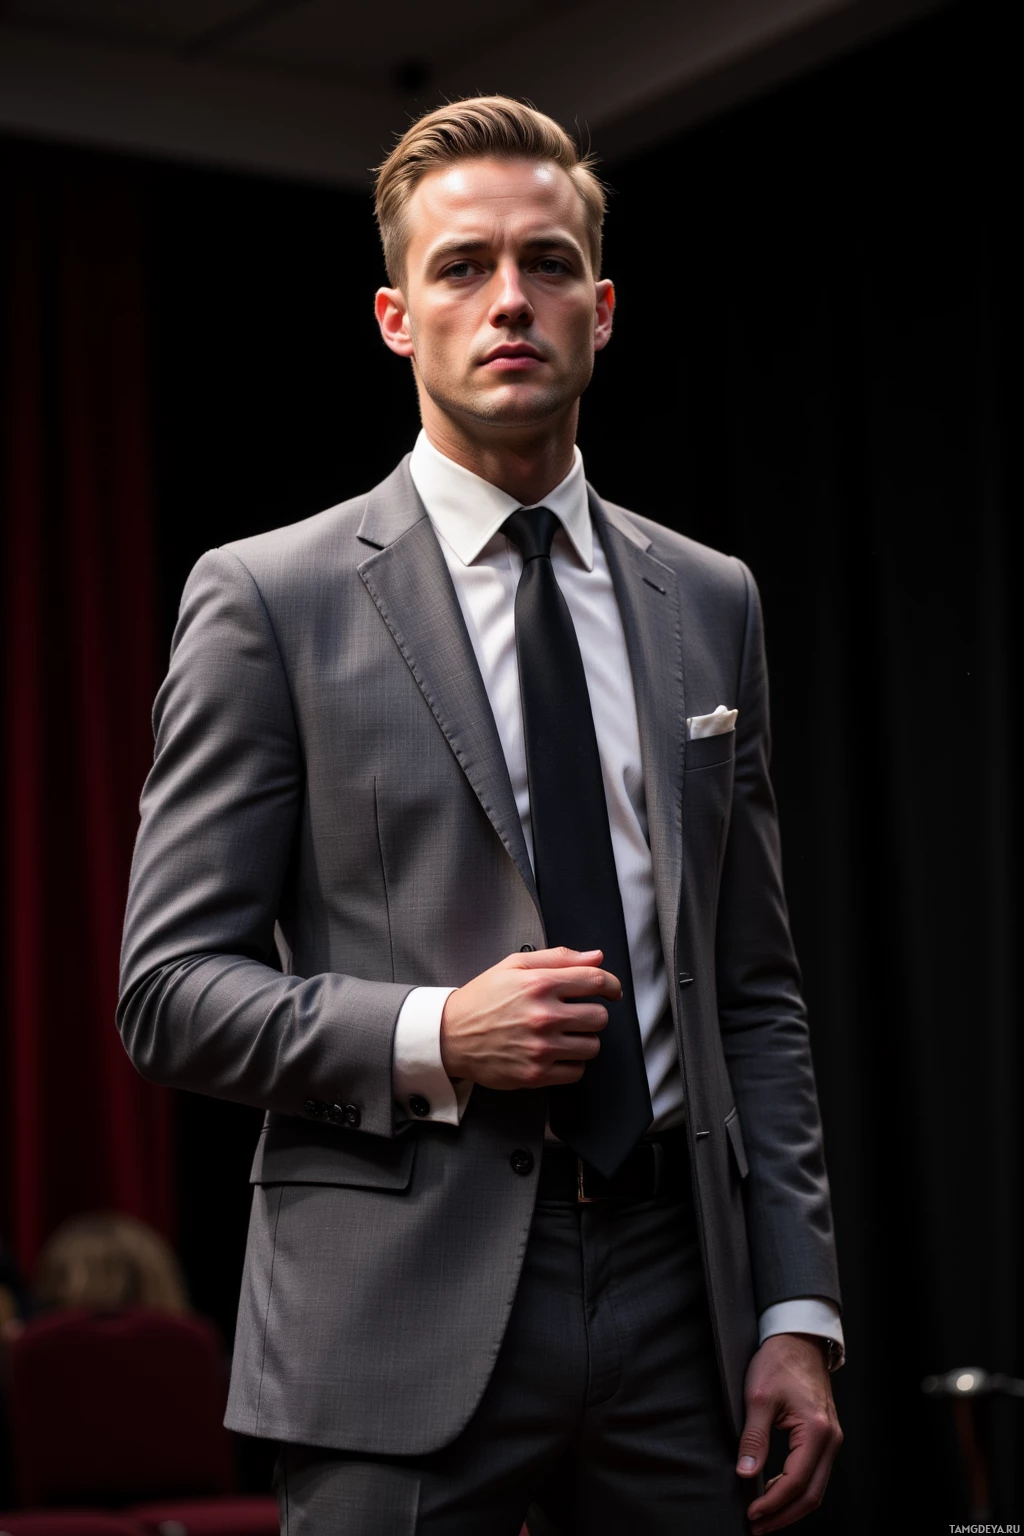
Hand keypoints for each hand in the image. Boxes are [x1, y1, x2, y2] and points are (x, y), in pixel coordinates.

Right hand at [440, 946, 617, 1089]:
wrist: (451, 1036)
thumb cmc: (483, 999)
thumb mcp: (514, 965)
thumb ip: (558, 958)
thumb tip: (596, 957)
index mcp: (539, 984)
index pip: (596, 981)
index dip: (611, 984)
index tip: (611, 990)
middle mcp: (543, 1016)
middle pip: (599, 1016)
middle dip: (591, 1013)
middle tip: (574, 1014)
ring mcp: (541, 1048)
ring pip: (592, 1046)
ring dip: (583, 1040)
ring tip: (563, 1034)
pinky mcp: (537, 1073)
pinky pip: (577, 1071)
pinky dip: (572, 1063)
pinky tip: (556, 1052)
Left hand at [736, 1333, 842, 1532]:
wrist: (798, 1339)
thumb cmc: (779, 1361)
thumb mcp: (758, 1397)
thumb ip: (753, 1438)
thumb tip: (745, 1473)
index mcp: (816, 1431)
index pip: (796, 1482)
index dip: (772, 1503)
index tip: (751, 1514)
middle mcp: (831, 1440)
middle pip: (811, 1494)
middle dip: (783, 1515)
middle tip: (756, 1526)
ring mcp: (831, 1439)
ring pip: (815, 1488)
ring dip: (790, 1506)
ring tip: (763, 1516)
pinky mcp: (826, 1437)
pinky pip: (814, 1474)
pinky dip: (796, 1490)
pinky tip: (775, 1493)